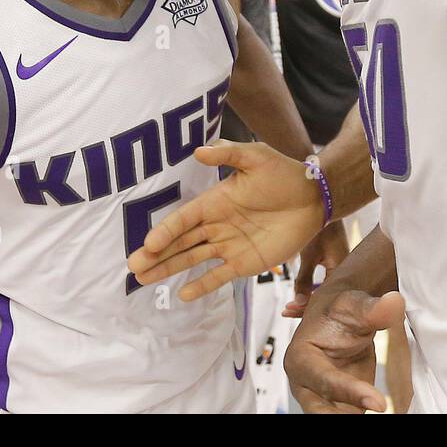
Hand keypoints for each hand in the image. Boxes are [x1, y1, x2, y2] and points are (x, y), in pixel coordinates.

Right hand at [127, 140, 323, 301]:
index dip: (165, 231)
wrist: (314, 197)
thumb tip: (198, 151)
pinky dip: (202, 285)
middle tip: (133, 268)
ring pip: (193, 260)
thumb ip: (229, 155)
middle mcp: (217, 225)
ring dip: (169, 269)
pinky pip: (219, 276)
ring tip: (143, 281)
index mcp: (215, 201)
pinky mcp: (245, 262)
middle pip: (181, 242)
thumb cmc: (284, 173)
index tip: (147, 244)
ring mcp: (229, 245)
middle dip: (157, 255)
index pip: (184, 219)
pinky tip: (183, 295)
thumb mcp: (257, 157)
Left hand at [285, 220, 349, 317]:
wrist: (326, 205)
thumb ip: (304, 280)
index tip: (288, 311)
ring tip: (290, 306)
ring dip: (308, 298)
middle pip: (326, 298)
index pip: (325, 299)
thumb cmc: (318, 228)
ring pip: (325, 291)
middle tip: (286, 311)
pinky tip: (302, 293)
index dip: (306, 308)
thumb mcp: (309, 255)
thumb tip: (298, 303)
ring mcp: (341, 267)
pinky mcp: (336, 262)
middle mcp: (345, 272)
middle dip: (306, 307)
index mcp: (342, 271)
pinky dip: (313, 288)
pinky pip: (326, 282)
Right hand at [285, 288, 406, 412]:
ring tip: (378, 410)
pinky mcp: (342, 407)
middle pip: (320, 411)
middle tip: (374, 409)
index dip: (350, 392)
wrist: (344, 321)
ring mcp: (322, 399)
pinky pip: (351, 415)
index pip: (324, 380)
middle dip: (340, 416)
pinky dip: (365, 414)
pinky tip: (381, 410)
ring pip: (335, 417)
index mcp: (299, 359)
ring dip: (352, 414)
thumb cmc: (338, 312)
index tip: (379, 403)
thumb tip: (394, 303)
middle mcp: (306, 384)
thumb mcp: (353, 305)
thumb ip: (373, 308)